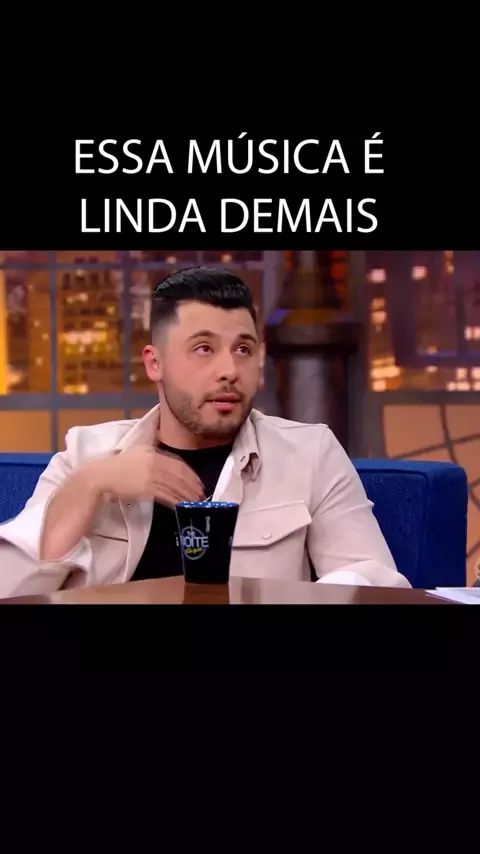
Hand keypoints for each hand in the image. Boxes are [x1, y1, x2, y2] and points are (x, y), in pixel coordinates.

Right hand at [88, 445, 204, 506]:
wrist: (103, 475)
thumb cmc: (119, 463)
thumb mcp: (138, 449)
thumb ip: (151, 445)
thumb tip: (160, 436)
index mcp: (154, 453)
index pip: (178, 464)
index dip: (190, 474)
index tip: (198, 481)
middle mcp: (155, 463)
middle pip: (179, 476)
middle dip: (192, 486)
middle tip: (201, 494)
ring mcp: (151, 477)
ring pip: (174, 487)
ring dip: (186, 495)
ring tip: (195, 502)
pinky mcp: (147, 489)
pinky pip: (166, 496)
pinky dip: (176, 501)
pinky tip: (181, 505)